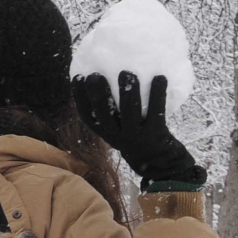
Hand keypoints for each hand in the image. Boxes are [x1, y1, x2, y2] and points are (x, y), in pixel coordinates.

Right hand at [72, 71, 204, 187]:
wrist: (159, 164)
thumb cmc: (136, 139)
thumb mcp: (119, 131)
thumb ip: (113, 114)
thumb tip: (108, 77)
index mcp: (106, 133)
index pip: (88, 116)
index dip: (80, 97)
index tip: (78, 77)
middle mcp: (118, 136)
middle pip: (104, 114)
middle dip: (99, 93)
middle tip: (96, 75)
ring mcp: (137, 135)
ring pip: (129, 111)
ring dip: (128, 91)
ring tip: (127, 74)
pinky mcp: (157, 133)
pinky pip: (156, 111)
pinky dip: (158, 93)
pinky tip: (160, 77)